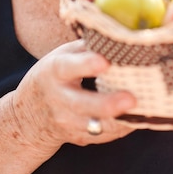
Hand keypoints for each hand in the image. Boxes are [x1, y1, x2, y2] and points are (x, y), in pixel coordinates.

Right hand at [12, 39, 135, 151]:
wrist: (30, 113)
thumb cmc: (55, 75)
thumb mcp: (64, 55)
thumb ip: (88, 47)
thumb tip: (120, 35)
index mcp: (55, 71)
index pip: (68, 67)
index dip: (86, 64)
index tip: (104, 62)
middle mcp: (59, 99)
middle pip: (83, 104)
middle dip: (107, 104)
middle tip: (131, 99)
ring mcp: (67, 122)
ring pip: (96, 126)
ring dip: (120, 120)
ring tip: (143, 110)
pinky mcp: (78, 137)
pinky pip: (104, 135)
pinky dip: (122, 127)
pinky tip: (136, 117)